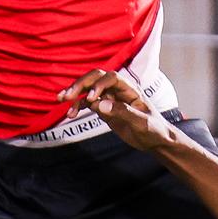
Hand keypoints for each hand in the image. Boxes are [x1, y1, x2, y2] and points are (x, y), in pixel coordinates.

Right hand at [60, 69, 174, 152]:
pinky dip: (78, 106)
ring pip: (89, 89)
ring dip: (75, 93)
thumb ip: (123, 112)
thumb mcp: (142, 123)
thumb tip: (99, 104)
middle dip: (81, 84)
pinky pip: (88, 104)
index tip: (90, 98)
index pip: (111, 78)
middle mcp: (118, 90)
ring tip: (62, 99)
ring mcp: (110, 99)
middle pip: (96, 78)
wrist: (156, 140)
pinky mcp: (104, 109)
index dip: (99, 85)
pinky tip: (70, 113)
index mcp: (131, 89)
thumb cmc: (154, 129)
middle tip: (68, 95)